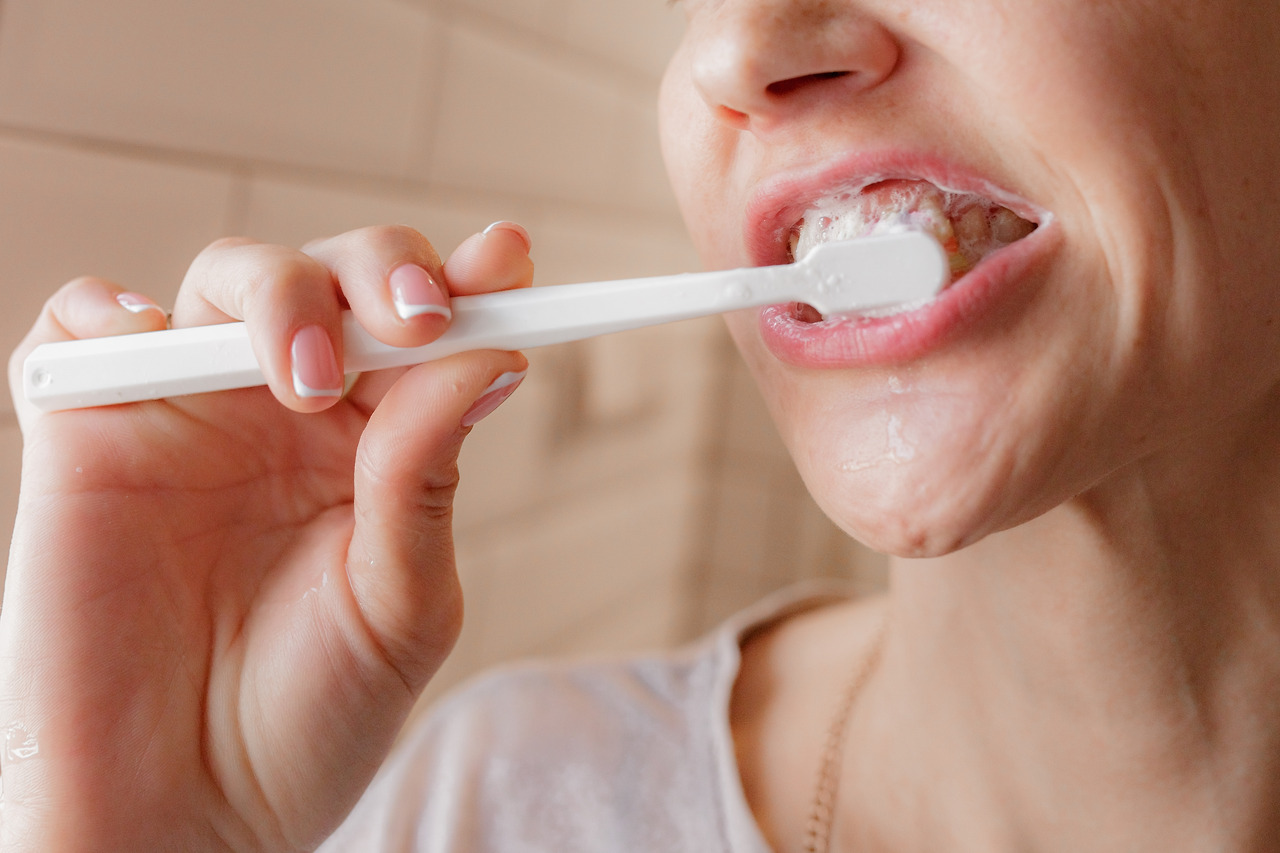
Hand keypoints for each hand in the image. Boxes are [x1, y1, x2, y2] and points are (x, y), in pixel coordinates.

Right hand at [0, 223, 533, 850]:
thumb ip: (425, 481)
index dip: (467, 284)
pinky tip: (152, 337)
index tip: (512, 259)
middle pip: (335, 279)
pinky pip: (79, 330)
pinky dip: (106, 312)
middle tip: (418, 319)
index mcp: (372, 449)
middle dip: (381, 274)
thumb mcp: (399, 607)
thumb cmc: (304, 722)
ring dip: (280, 295)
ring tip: (308, 377)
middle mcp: (285, 417)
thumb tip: (490, 359)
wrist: (184, 817)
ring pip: (228, 280)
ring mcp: (189, 419)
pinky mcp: (87, 440)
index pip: (423, 336)